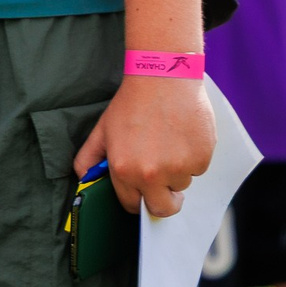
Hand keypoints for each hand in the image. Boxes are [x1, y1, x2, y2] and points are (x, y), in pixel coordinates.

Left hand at [74, 74, 214, 218]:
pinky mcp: (201, 159)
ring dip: (176, 172)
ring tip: (168, 143)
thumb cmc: (131, 104)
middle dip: (162, 200)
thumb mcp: (101, 131)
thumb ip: (88, 160)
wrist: (163, 78)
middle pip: (162, 209)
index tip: (142, 191)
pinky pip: (198, 170)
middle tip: (162, 182)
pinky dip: (192, 158)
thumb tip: (84, 181)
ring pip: (181, 185)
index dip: (137, 199)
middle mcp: (151, 174)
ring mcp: (178, 168)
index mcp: (123, 170)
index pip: (132, 205)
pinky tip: (182, 136)